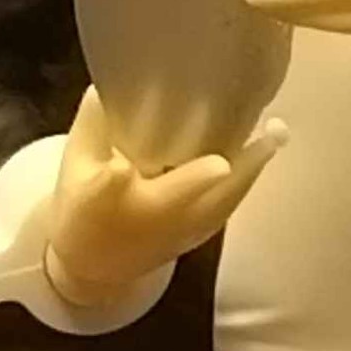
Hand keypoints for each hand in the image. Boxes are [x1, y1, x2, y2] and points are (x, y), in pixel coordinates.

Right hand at [43, 87, 278, 309]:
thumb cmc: (84, 207)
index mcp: (106, 198)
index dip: (116, 174)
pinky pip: (228, 207)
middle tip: (264, 128)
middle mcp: (149, 218)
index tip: (133, 161)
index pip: (112, 184)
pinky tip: (264, 150)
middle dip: (229, 164)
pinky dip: (247, 179)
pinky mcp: (199, 237)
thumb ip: (94, 123)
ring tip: (275, 131)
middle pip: (193, 194)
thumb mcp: (75, 162)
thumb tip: (112, 81)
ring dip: (250, 167)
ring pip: (223, 201)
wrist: (95, 268)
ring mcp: (179, 232)